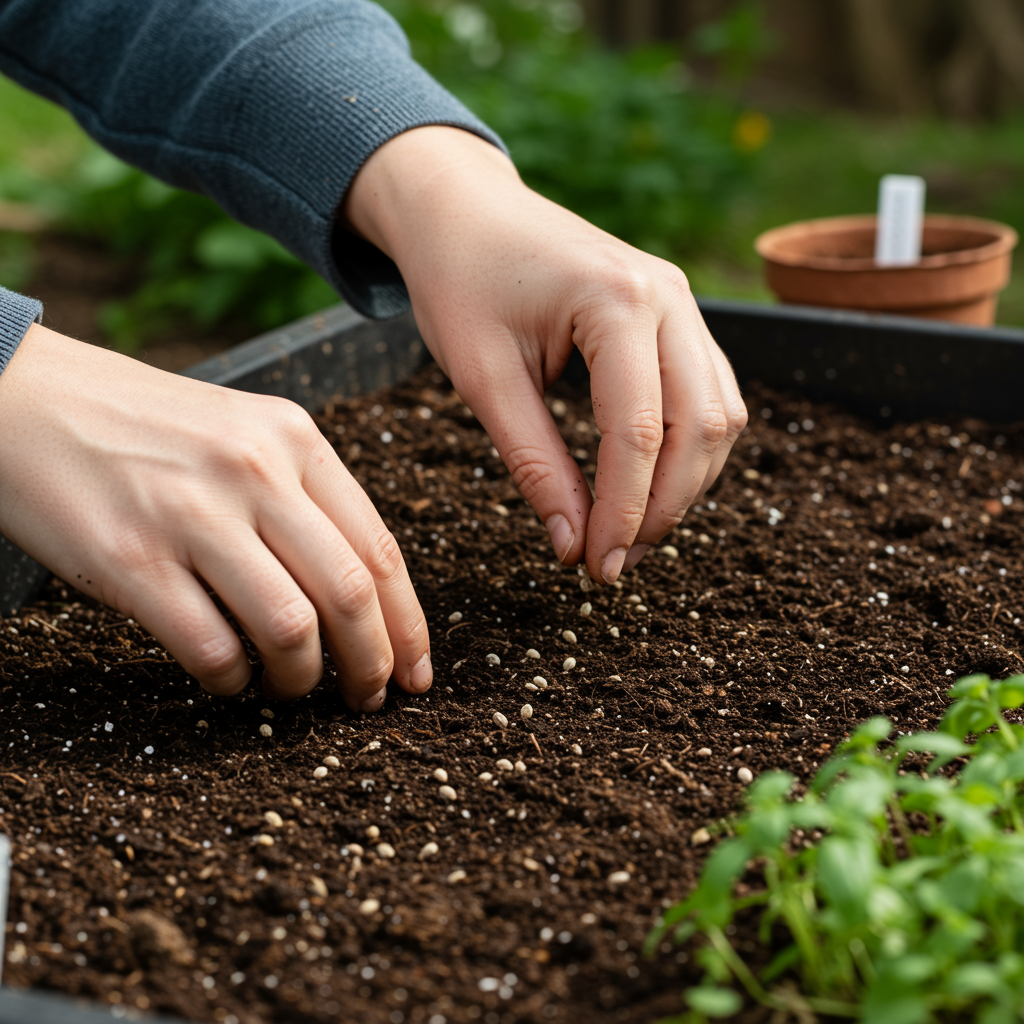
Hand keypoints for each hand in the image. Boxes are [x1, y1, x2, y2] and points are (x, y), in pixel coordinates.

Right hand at [0, 325, 430, 708]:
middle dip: (373, 664)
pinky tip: (228, 676)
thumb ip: (304, 498)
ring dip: (302, 680)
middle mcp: (253, 471)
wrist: (28, 398)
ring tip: (291, 688)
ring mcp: (191, 514)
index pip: (380, 548)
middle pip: (350, 593)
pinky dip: (230, 681)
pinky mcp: (131, 559)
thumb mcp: (244, 433)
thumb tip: (362, 598)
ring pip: (291, 628)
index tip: (415, 672)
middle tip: (369, 700)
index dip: (408, 625)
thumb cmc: (144, 428)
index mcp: (294, 439)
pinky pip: (211, 648)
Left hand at [344, 127, 747, 581]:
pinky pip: (709, 392)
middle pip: (699, 427)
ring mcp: (682, 299)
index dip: (623, 513)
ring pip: (719, 414)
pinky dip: (688, 448)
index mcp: (615, 300)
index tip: (597, 568)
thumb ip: (534, 463)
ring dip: (685, 484)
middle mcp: (668, 295)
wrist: (464, 207)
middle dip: (663, 508)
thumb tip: (574, 545)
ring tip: (631, 534)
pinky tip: (649, 485)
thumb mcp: (483, 378)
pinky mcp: (678, 313)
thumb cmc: (460, 281)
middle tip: (614, 563)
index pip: (637, 433)